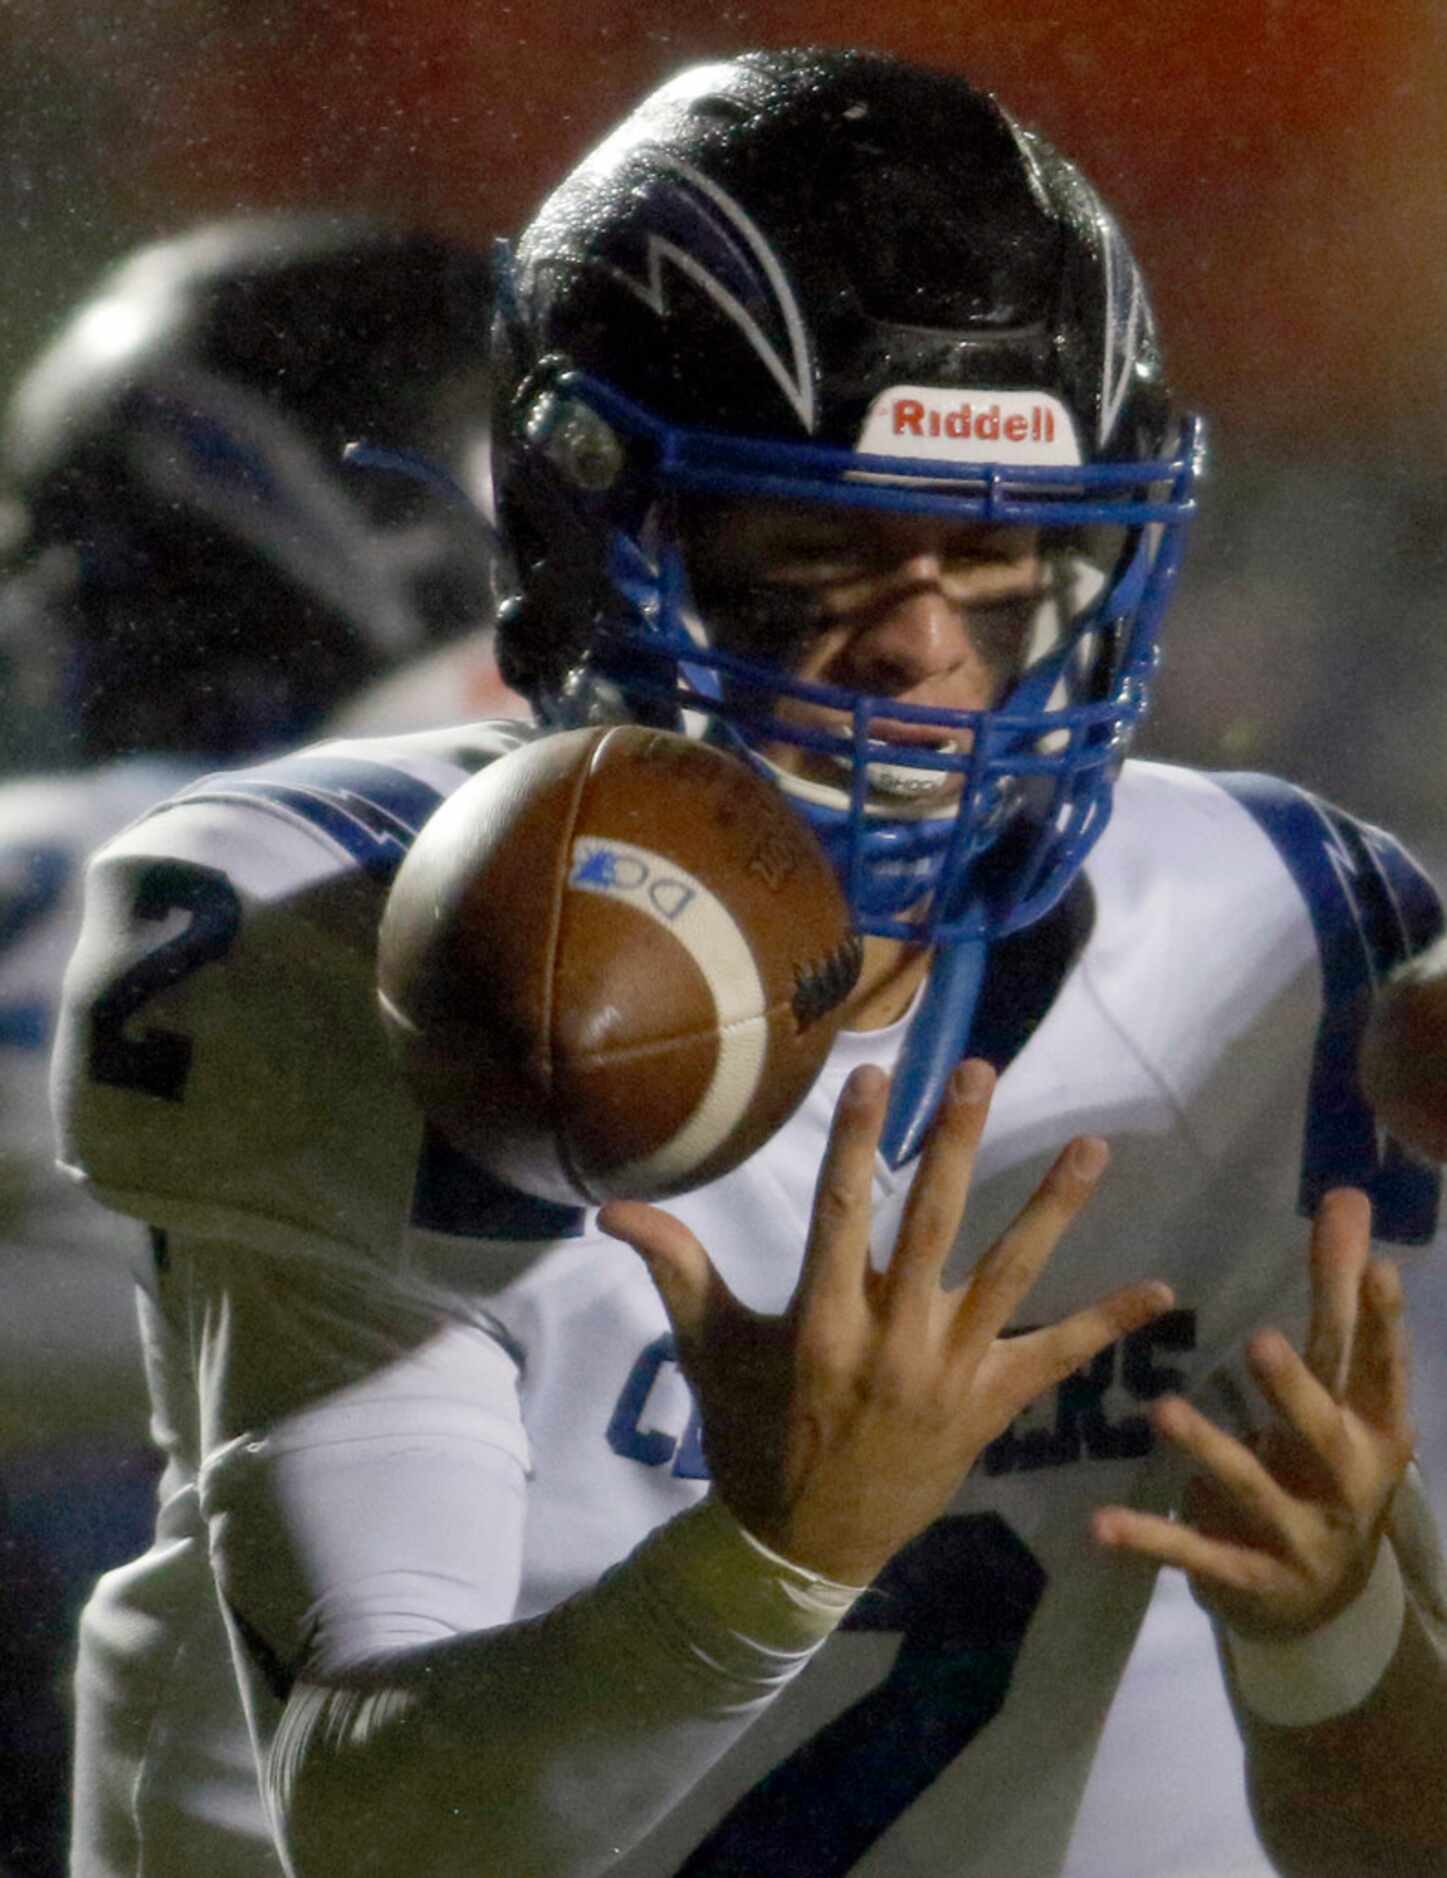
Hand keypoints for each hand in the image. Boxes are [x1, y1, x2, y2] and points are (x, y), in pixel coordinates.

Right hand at [600, 1058, 1173, 1585]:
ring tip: (1095, 1148)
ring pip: (1010, 1277)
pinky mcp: (990, 1407)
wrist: (803, 1548)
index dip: (861, 1142)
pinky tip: (1162, 1290)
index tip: (879, 1075)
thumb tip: (610, 1210)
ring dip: (1054, 1210)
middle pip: (933, 1225)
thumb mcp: (710, 1353)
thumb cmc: (751, 1436)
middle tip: (982, 1073)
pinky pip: (1055, 1359)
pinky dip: (1107, 1325)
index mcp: (821, 1321)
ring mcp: (950, 1373)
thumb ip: (675, 1270)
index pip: (841, 1212)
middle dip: (959, 1144)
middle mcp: (892, 1339)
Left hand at [1092, 1188, 1416, 1638]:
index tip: (1380, 1269)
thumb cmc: (1328, 1458)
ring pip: (1252, 1487)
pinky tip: (1099, 1524)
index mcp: (1376, 1428)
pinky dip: (1150, 1539)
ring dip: (1209, 1450)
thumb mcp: (1339, 1385)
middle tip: (1258, 1341)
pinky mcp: (1247, 1575)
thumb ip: (1335, 1291)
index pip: (1382, 1368)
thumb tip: (1348, 1193)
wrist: (1324, 1602)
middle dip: (1294, 1391)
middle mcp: (1347, 1482)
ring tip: (1163, 1410)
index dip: (1384, 1323)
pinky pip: (1194, 1553)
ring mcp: (1299, 1535)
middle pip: (1323, 1432)